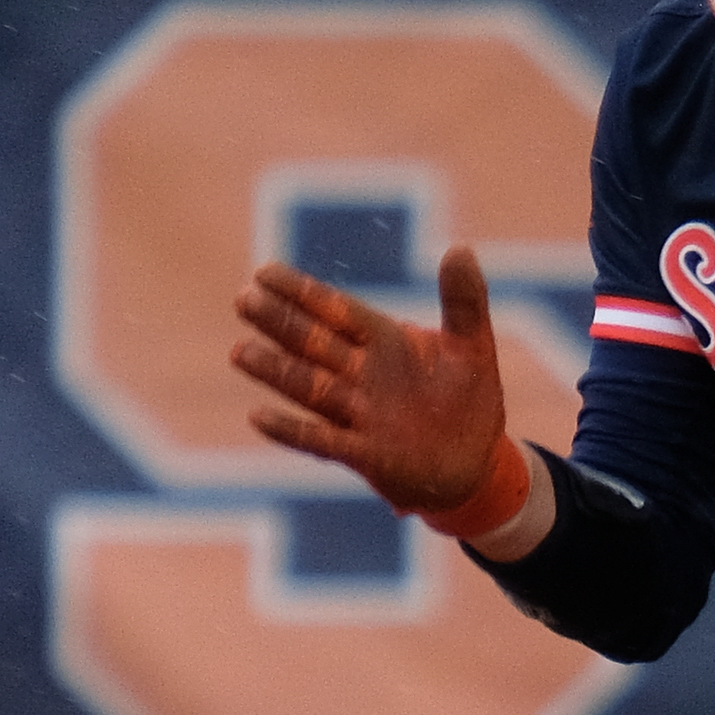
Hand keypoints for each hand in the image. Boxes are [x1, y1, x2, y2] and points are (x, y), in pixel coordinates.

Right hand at [228, 250, 529, 531]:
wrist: (474, 465)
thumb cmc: (467, 401)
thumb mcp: (474, 348)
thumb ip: (464, 302)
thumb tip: (460, 248)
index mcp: (386, 343)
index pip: (337, 310)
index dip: (302, 293)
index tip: (264, 272)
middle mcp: (364, 375)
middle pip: (314, 343)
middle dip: (281, 323)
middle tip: (244, 299)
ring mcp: (360, 415)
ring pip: (309, 387)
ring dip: (276, 371)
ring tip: (240, 352)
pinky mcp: (365, 455)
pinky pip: (321, 440)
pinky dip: (291, 430)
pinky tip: (258, 416)